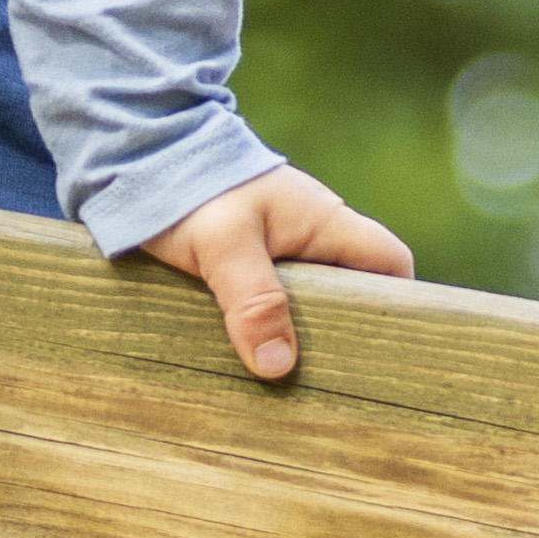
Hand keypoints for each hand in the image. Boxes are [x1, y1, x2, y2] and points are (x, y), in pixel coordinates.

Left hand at [134, 162, 412, 382]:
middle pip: (351, 291)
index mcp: (326, 223)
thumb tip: (279, 368)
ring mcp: (279, 245)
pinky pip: (271, 298)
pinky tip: (247, 357)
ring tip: (284, 384)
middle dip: (341, 333)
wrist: (140, 153)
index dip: (397, 303)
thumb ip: (254, 303)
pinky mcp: (245, 257)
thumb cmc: (192, 189)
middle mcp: (312, 235)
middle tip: (324, 382)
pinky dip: (264, 325)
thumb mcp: (225, 248)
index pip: (390, 262)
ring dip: (296, 334)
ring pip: (308, 300)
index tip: (380, 347)